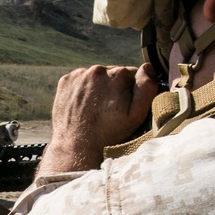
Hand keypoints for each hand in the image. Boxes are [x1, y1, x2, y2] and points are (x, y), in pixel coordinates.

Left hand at [36, 63, 157, 175]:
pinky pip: (80, 80)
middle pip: (113, 73)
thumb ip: (146, 88)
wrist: (77, 146)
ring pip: (96, 76)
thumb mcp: (136, 115)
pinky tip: (84, 105)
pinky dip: (83, 89)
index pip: (132, 73)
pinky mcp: (66, 81)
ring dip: (98, 87)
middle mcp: (97, 70)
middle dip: (114, 87)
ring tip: (96, 108)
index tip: (124, 105)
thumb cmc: (110, 133)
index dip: (131, 90)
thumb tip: (148, 67)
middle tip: (110, 109)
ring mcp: (79, 75)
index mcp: (117, 74)